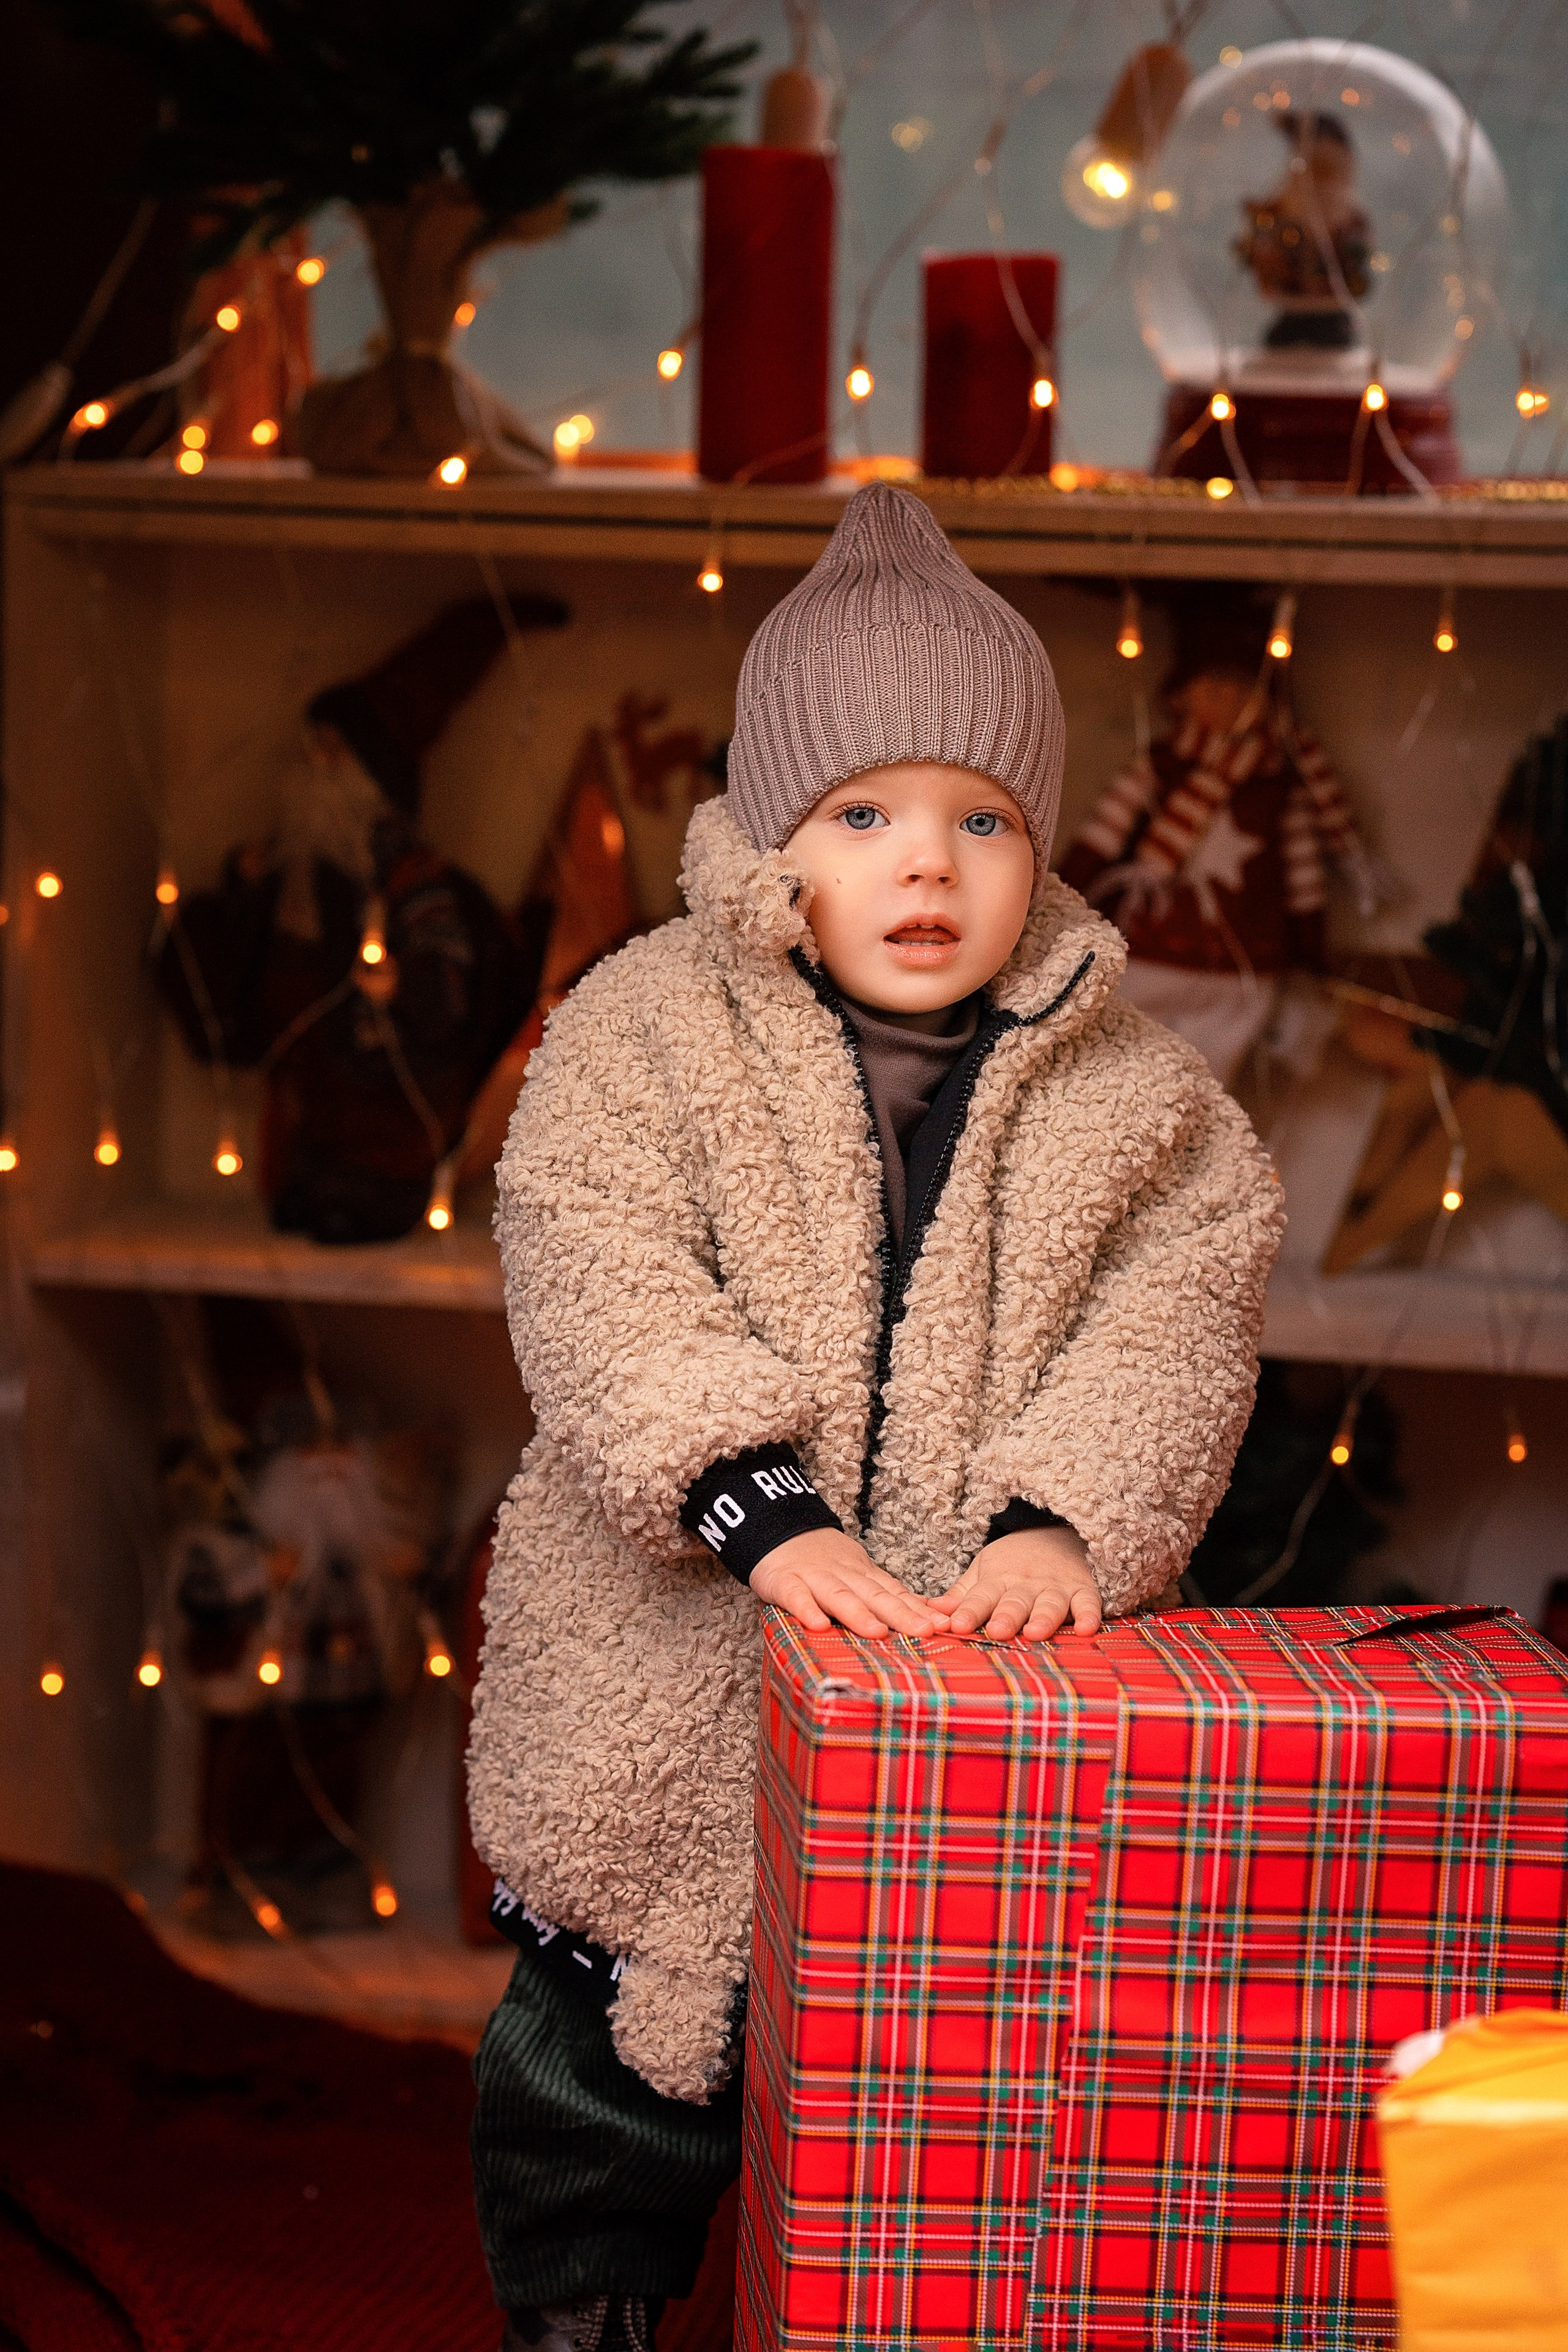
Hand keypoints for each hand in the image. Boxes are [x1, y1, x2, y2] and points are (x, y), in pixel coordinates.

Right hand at [750, 1528, 951, 1638]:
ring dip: (859, 1614)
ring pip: (839, 1596)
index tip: (944, 1625)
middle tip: (926, 1632)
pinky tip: (818, 1625)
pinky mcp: (784, 1582)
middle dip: (901, 1615)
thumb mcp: (860, 1572)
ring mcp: (814, 1578)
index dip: (919, 1610)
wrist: (778, 1530)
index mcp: (864, 1575)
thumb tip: (929, 1613)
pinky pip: (796, 1596)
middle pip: (875, 1596)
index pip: (895, 1593)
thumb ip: (888, 1594)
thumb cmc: (824, 1561)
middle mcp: (844, 1576)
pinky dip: (806, 1609)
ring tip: (878, 1633)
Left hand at [936, 1525, 1101, 1641]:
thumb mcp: (983, 1571)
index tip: (956, 1626)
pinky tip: (1087, 1629)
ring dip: (1044, 1618)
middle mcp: (1027, 1584)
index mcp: (998, 1580)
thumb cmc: (1014, 1561)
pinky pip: (1089, 1602)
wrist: (1058, 1532)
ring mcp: (1056, 1587)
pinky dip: (1089, 1614)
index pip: (980, 1597)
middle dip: (1006, 1616)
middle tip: (997, 1631)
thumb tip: (929, 1612)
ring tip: (1035, 1632)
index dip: (969, 1611)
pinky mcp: (1084, 1590)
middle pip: (1015, 1601)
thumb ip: (961, 1595)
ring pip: (1050, 1603)